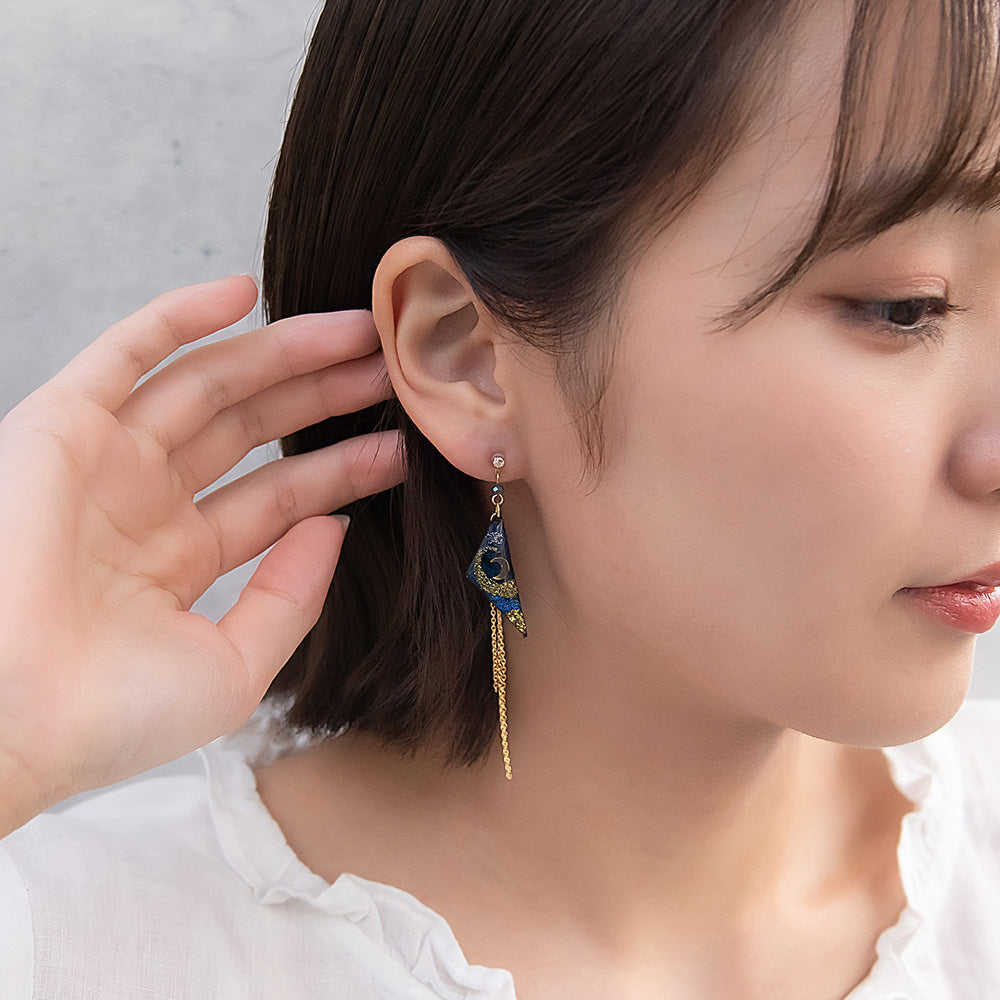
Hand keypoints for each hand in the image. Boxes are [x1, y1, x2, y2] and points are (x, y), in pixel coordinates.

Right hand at [0, 276, 401, 834]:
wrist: (14, 723)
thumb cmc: (112, 715)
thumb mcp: (232, 666)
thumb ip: (289, 597)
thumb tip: (334, 529)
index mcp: (180, 559)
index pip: (280, 497)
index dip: (343, 466)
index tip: (401, 442)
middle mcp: (145, 502)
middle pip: (253, 429)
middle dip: (324, 395)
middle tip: (391, 367)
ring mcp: (105, 461)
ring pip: (208, 383)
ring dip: (282, 352)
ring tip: (357, 331)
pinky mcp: (59, 427)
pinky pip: (125, 353)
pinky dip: (180, 317)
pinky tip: (246, 292)